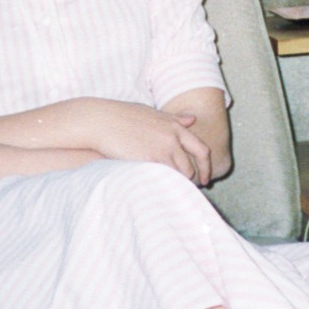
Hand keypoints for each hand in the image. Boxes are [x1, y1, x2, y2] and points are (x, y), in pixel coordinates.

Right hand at [76, 100, 213, 185]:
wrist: (102, 120)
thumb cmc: (124, 115)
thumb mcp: (153, 113)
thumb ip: (174, 119)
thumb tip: (192, 119)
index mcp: (175, 126)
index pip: (202, 150)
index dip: (206, 167)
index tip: (205, 179)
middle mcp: (172, 138)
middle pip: (191, 167)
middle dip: (192, 180)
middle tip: (189, 192)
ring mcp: (161, 149)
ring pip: (179, 175)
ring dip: (178, 185)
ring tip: (174, 195)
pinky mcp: (148, 160)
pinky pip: (164, 178)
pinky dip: (166, 186)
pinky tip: (161, 192)